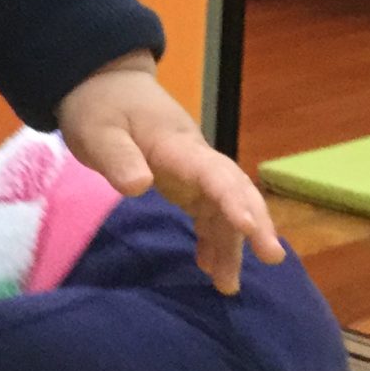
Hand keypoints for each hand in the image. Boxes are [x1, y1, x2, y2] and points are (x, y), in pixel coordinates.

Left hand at [55, 55, 282, 295]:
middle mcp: (194, 158)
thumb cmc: (100, 106)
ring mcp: (192, 171)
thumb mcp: (97, 131)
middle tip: (272, 257)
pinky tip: (209, 266)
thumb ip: (117, 158)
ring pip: (223, 207)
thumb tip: (141, 186)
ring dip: (231, 243)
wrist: (104, 84)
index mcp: (176, 145)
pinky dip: (211, 238)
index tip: (250, 227)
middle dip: (256, 222)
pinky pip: (207, 212)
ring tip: (228, 285)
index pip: (213, 172)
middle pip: (234, 189)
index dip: (233, 199)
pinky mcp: (184, 182)